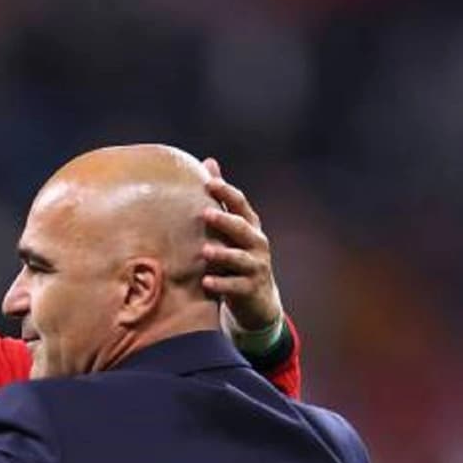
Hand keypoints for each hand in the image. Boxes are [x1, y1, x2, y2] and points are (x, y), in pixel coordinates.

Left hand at [200, 158, 282, 331]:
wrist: (258, 299)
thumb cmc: (237, 256)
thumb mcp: (231, 228)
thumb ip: (221, 198)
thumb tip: (209, 162)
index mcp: (249, 225)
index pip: (240, 204)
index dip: (226, 192)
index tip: (208, 182)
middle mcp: (256, 243)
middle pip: (242, 228)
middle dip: (225, 220)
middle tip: (205, 213)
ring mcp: (255, 266)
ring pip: (240, 258)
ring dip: (223, 254)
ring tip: (205, 251)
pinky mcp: (250, 289)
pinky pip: (236, 286)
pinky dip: (221, 284)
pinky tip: (205, 282)